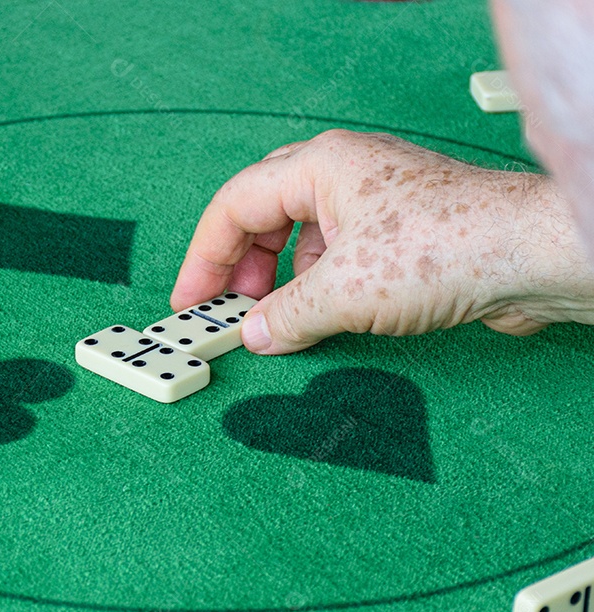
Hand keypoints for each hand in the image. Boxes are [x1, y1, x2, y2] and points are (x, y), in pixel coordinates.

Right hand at [170, 130, 593, 354]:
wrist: (530, 258)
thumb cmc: (442, 249)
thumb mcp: (342, 292)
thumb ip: (285, 316)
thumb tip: (256, 335)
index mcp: (319, 166)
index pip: (235, 205)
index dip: (205, 257)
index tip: (192, 301)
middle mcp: (344, 175)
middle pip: (265, 215)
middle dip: (242, 266)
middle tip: (230, 309)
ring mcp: (374, 202)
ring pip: (302, 238)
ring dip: (281, 280)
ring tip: (274, 320)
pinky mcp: (400, 234)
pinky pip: (337, 256)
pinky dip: (317, 286)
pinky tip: (320, 317)